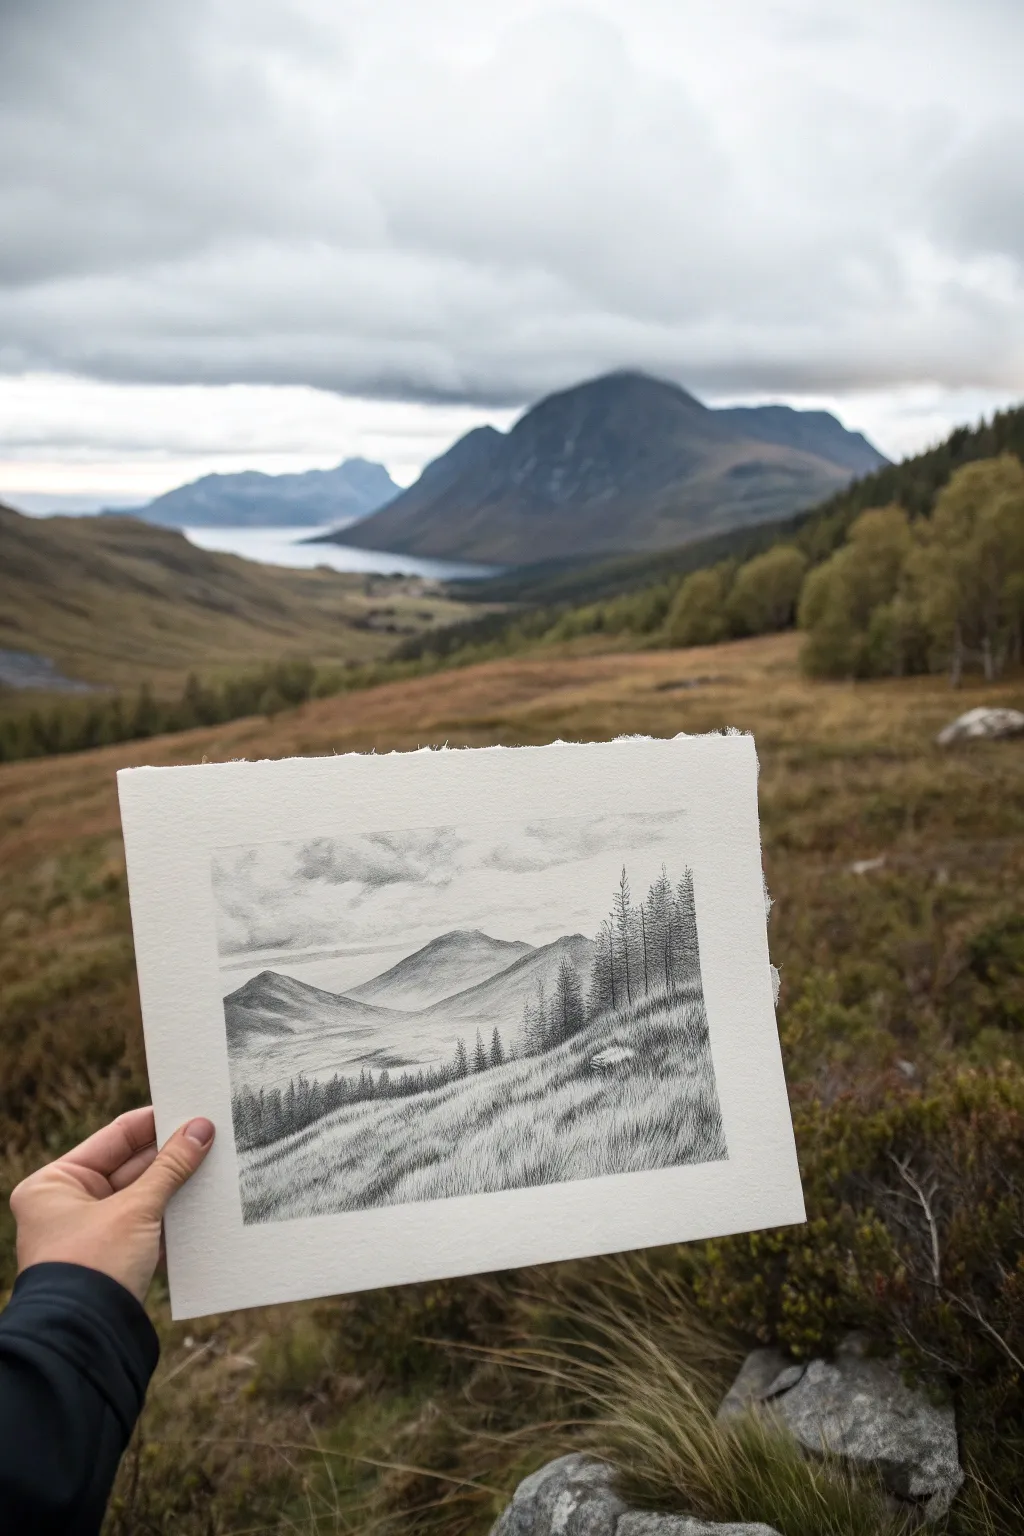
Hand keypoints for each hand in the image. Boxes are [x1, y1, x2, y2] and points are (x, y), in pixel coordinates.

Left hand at [10, 1107, 214, 1304]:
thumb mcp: (135, 1209)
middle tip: (211, 1136)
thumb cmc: (94, 1264)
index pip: (113, 1138)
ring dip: (175, 1186)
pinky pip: (146, 1226)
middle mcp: (66, 1204)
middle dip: (170, 1155)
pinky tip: (204, 1204)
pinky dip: (171, 1216)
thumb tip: (201, 1130)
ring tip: (214, 1165)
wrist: (84, 1338)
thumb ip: (170, 1167)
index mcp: (54, 1183)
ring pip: (142, 1197)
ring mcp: (89, 1233)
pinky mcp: (111, 1259)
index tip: (190, 1109)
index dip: (154, 1123)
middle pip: (130, 1166)